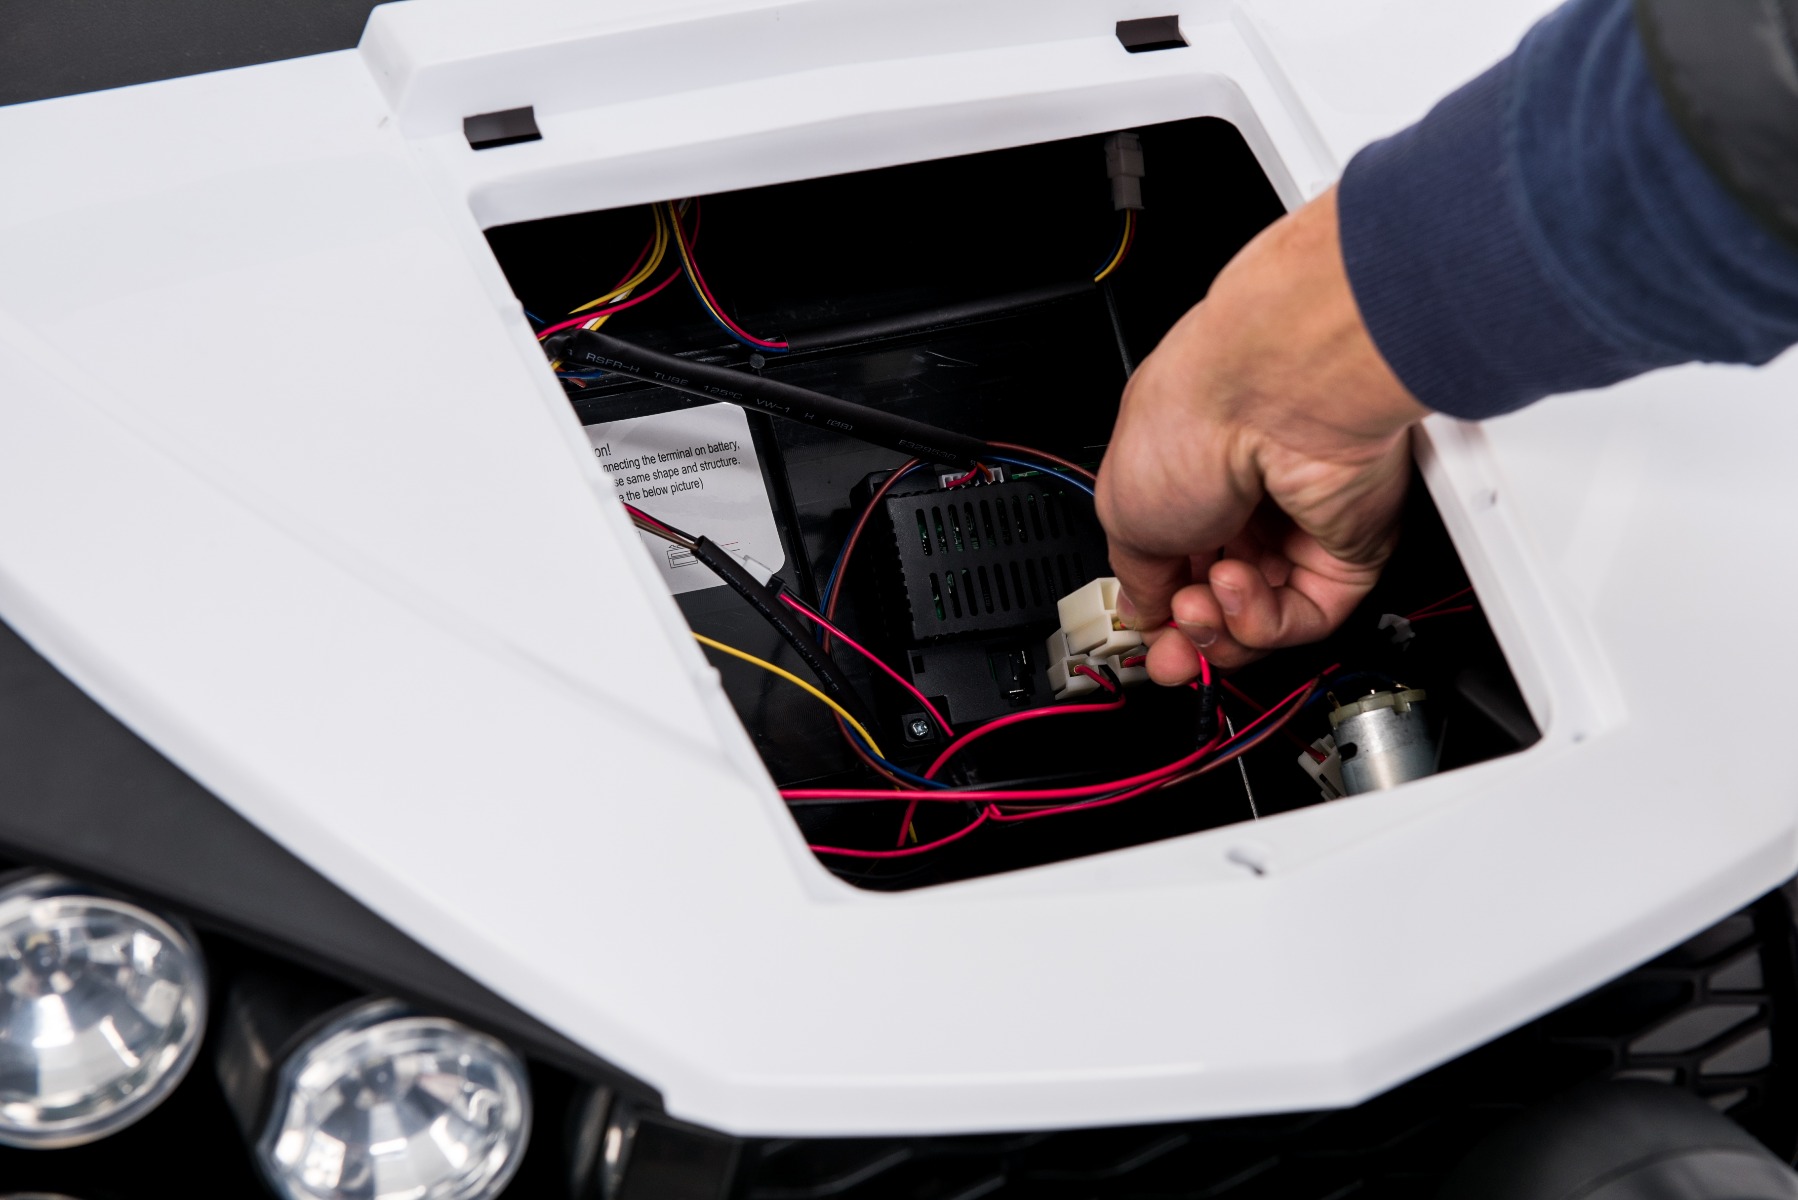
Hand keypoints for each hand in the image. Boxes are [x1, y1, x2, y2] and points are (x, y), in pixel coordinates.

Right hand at [1095, 186, 1428, 682]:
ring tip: (1200, 600)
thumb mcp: (1124, 510)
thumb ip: (1135, 576)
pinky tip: (1237, 586)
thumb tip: (1141, 610)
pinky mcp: (1348, 549)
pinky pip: (1305, 617)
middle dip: (1188, 634)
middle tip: (1170, 648)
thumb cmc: (1195, 419)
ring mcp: (1299, 526)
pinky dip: (1264, 619)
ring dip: (1221, 625)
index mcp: (1187, 480)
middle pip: (1219, 602)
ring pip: (1260, 620)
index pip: (1176, 567)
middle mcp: (1246, 501)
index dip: (1156, 610)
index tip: (1141, 634)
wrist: (1273, 394)